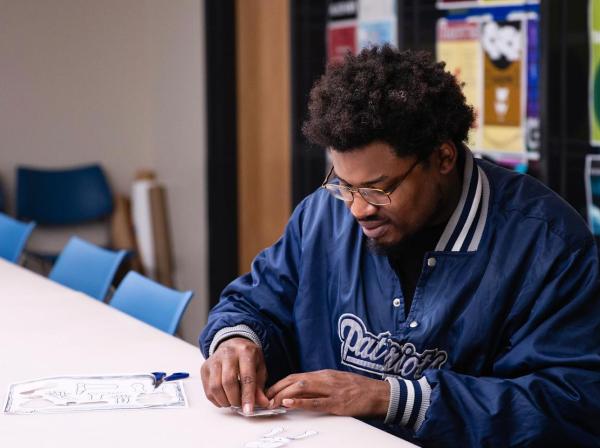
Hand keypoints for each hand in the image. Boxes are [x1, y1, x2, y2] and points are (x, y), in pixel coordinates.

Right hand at [200, 337, 268, 412]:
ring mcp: (214, 360)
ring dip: (225, 401)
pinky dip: (216, 399)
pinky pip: (208, 389)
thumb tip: (263, 403)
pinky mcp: (205, 368)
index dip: (247, 396)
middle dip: (235, 399)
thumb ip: (260, 387)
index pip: (246, 377)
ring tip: (232, 401)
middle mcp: (227, 353)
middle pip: (228, 382)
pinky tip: (224, 398)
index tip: (248, 410)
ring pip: (215, 387)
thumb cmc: (248, 358)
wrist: (233, 344)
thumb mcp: (260, 368)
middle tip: (240, 405)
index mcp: (245, 352)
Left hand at [266, 369, 389, 417]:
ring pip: (302, 388)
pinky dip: (300, 402)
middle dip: (276, 389)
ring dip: (283, 395)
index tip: (268, 393)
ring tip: (271, 402)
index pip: (295, 376)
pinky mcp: (337, 402)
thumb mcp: (335, 382)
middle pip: (294, 380)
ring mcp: (331, 390)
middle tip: (264, 399)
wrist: (378, 393)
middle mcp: (324, 379)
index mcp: (323, 374)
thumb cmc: (357, 389)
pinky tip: (289, 403)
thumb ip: (319, 385)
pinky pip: (316, 402)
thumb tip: (300, 392)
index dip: (279, 384)